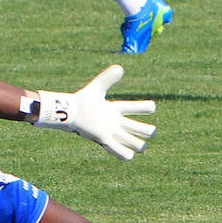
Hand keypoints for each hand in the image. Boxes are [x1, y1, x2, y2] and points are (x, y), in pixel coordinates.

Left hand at [33, 65, 155, 160]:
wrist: (69, 113)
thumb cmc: (82, 101)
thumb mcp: (97, 87)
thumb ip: (108, 78)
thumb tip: (121, 68)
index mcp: (116, 110)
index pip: (135, 107)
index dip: (146, 107)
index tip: (152, 107)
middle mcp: (116, 123)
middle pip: (140, 129)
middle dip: (147, 130)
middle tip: (151, 131)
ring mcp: (111, 133)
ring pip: (133, 142)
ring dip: (139, 144)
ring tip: (140, 145)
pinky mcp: (104, 140)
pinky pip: (119, 151)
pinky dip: (125, 154)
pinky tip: (129, 154)